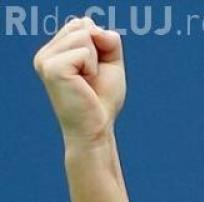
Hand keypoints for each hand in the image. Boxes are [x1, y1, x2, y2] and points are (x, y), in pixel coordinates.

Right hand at [33, 17, 125, 145]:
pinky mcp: (52, 68)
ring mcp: (45, 60)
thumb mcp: (111, 62)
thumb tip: (91, 26)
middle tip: (92, 78)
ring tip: (87, 81)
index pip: (83, 24)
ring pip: (84, 36)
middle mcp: (45, 53)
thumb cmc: (102, 99)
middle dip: (99, 52)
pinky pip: (85, 52)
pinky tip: (84, 84)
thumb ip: (107, 39)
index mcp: (54, 51)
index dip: (99, 45)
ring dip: (96, 61)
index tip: (95, 71)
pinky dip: (93, 68)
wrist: (96, 128)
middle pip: (83, 26)